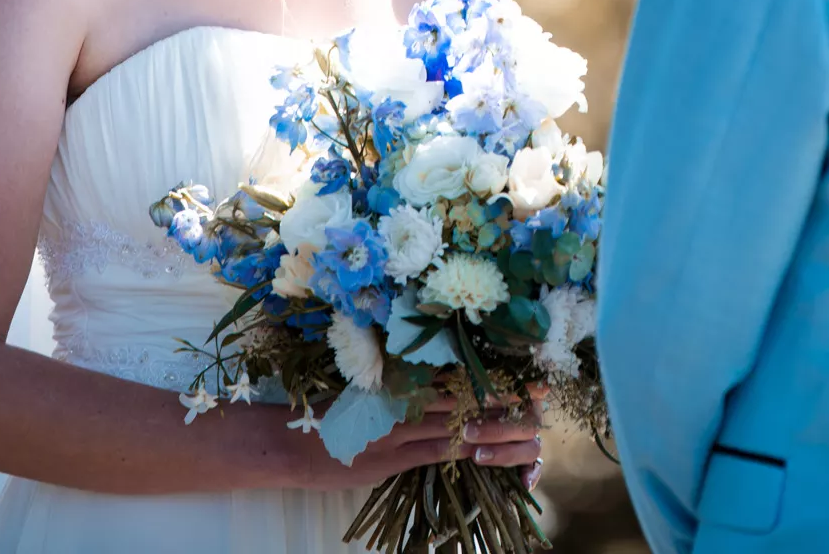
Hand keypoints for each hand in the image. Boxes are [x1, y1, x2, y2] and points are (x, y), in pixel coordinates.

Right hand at [274, 397, 543, 492]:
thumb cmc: (324, 417)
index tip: (518, 369)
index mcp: (398, 381)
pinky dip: (464, 450)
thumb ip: (397, 389)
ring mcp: (399, 430)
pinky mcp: (392, 459)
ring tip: (527, 425)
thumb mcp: (364, 394)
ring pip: (457, 424)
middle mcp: (402, 399)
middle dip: (502, 397)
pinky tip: (488, 450)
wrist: (290, 443)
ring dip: (494, 425)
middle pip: (463, 396)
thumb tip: (431, 384)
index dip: (488, 373)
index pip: (452, 374)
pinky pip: (436, 452)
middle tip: (538, 394)